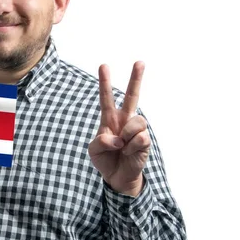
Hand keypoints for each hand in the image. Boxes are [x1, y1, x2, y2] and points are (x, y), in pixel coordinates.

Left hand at [88, 62, 150, 196]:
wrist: (117, 178)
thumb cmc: (105, 159)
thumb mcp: (94, 150)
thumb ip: (101, 141)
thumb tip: (118, 137)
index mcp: (110, 119)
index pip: (106, 98)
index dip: (104, 82)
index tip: (103, 66)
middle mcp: (124, 121)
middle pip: (132, 96)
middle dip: (136, 78)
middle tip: (140, 61)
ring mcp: (136, 130)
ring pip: (137, 121)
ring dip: (127, 135)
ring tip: (123, 146)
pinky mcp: (145, 142)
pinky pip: (140, 138)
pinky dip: (131, 148)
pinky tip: (129, 154)